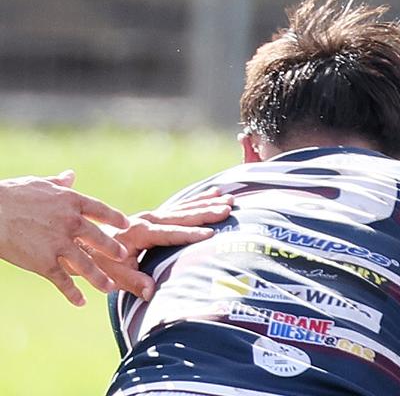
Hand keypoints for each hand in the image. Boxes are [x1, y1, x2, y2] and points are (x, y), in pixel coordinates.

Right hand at [0, 171, 130, 305]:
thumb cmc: (11, 195)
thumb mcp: (40, 184)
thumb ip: (59, 183)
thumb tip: (71, 175)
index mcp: (72, 202)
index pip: (101, 210)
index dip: (115, 218)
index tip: (126, 223)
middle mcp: (71, 223)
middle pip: (99, 239)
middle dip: (113, 249)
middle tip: (124, 256)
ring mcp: (59, 244)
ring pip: (87, 265)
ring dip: (100, 278)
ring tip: (110, 287)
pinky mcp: (44, 263)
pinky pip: (63, 281)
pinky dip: (73, 293)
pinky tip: (81, 302)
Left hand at [89, 188, 234, 300]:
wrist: (82, 243)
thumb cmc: (99, 262)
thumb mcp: (113, 274)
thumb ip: (132, 282)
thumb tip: (151, 292)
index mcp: (139, 233)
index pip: (169, 234)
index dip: (190, 235)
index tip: (211, 234)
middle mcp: (147, 220)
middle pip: (182, 216)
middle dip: (206, 213)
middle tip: (228, 209)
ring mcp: (152, 216)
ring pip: (184, 208)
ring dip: (207, 204)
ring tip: (229, 199)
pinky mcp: (155, 216)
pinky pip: (180, 207)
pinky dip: (198, 200)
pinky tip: (214, 194)